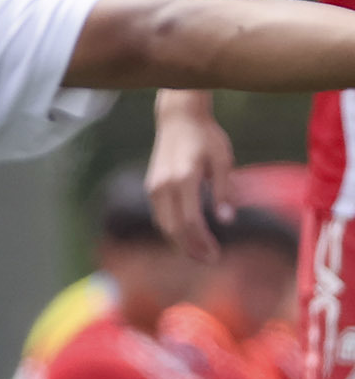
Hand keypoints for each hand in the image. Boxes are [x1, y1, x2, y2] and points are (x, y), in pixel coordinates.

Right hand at [147, 90, 234, 262]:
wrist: (178, 119)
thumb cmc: (206, 136)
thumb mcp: (223, 160)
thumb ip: (225, 190)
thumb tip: (227, 220)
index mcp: (184, 178)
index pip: (190, 221)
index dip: (202, 241)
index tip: (217, 254)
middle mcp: (164, 185)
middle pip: (174, 229)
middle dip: (191, 248)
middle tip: (210, 259)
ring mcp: (154, 187)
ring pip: (164, 225)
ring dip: (181, 242)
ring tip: (200, 251)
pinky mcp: (151, 187)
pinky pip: (160, 216)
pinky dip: (173, 230)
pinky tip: (188, 234)